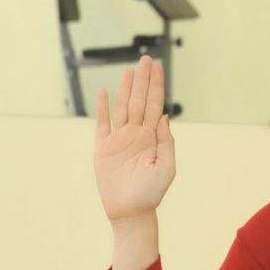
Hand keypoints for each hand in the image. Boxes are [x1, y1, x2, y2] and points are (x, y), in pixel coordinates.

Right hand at [94, 56, 175, 223]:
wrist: (131, 211)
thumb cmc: (151, 193)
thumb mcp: (167, 168)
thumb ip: (166, 142)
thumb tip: (165, 117)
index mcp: (152, 137)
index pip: (155, 105)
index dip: (156, 86)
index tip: (157, 68)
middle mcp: (136, 134)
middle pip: (140, 101)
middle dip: (144, 80)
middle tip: (146, 58)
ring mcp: (119, 139)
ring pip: (123, 107)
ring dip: (126, 88)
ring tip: (130, 70)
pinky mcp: (103, 147)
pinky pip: (102, 123)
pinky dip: (103, 108)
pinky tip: (104, 92)